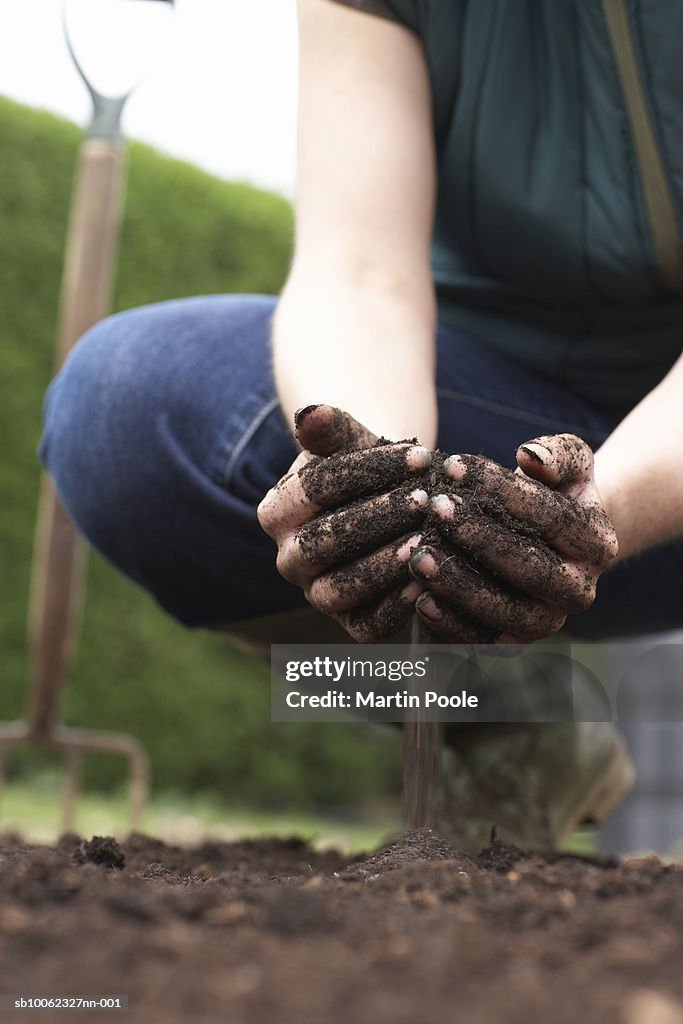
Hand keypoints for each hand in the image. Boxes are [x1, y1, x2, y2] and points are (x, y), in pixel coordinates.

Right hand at [257, 405, 430, 640]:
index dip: (367, 471)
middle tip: (424, 500)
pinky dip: (396, 608)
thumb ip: (330, 428)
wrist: (393, 501)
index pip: (316, 489)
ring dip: (384, 565)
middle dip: (377, 519)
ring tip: (425, 540)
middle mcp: (288, 559)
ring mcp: (316, 594)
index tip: (419, 456)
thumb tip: (310, 414)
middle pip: (323, 542)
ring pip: (340, 588)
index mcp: (276, 512)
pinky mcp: (351, 624)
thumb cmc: (371, 467)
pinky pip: (367, 626)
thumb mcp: (352, 441)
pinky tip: (428, 581)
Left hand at [409, 434, 618, 642]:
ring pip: (507, 613)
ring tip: (418, 555)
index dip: (502, 490)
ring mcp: (548, 622)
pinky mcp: (512, 643)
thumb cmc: (551, 491)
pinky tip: (418, 598)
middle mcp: (580, 591)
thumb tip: (531, 457)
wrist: (546, 541)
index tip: (454, 466)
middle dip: (479, 538)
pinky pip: (482, 642)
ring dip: (460, 586)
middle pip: (532, 569)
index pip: (552, 517)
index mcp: (598, 544)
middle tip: (435, 509)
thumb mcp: (567, 464)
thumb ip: (557, 454)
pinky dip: (450, 624)